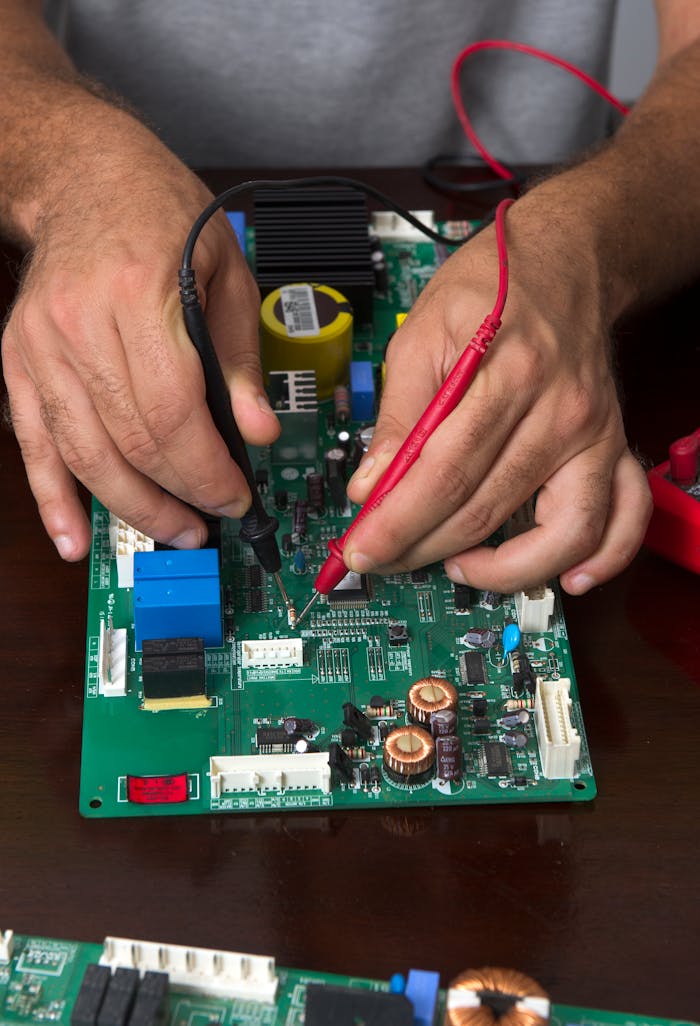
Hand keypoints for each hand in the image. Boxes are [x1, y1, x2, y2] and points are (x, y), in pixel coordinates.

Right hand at [2, 126, 278, 559]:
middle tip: (210, 523)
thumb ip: (241, 359)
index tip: (236, 496)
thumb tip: (258, 432)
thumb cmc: (161, 213)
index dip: (207, 471)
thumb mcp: (227, 271)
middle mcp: (82, 323)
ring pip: (85, 453)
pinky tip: (74, 538)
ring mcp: (42, 345)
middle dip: (178, 496)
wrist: (84, 175)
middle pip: (131, 441)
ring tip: (171, 533)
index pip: (175, 415)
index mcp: (141, 296)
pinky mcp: (20, 361)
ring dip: (131, 507)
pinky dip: (53, 497)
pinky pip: (34, 442)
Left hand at [345, 187, 651, 594]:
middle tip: (384, 558)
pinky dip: (603, 559)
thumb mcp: (422, 329)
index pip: (442, 473)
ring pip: (559, 534)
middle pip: (485, 509)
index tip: (362, 549)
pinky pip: (625, 518)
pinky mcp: (613, 446)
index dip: (396, 523)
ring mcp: (593, 434)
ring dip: (500, 571)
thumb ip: (396, 412)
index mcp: (506, 373)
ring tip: (455, 566)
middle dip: (421, 548)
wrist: (567, 258)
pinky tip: (565, 579)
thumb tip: (370, 485)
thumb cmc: (492, 286)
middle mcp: (559, 411)